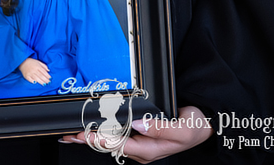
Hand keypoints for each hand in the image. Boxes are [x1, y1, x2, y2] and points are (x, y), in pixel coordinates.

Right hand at [19, 57, 50, 85]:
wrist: (22, 62)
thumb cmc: (32, 62)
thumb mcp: (38, 62)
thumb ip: (44, 66)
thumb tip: (48, 70)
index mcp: (37, 66)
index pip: (43, 72)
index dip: (47, 75)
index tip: (50, 78)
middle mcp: (34, 70)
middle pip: (40, 76)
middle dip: (45, 80)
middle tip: (49, 82)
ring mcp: (30, 73)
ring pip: (36, 78)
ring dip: (41, 82)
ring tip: (44, 84)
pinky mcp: (26, 76)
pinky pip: (30, 80)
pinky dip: (33, 82)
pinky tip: (36, 83)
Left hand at [60, 105, 212, 161]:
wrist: (204, 125)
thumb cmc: (194, 127)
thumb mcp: (182, 128)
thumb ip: (161, 127)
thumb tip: (139, 124)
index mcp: (149, 150)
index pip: (119, 145)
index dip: (99, 140)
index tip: (84, 135)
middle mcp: (141, 148)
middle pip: (110, 145)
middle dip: (89, 140)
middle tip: (69, 134)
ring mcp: (140, 142)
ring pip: (111, 140)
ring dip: (92, 136)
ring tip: (73, 132)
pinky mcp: (140, 135)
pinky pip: (118, 134)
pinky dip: (103, 130)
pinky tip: (92, 128)